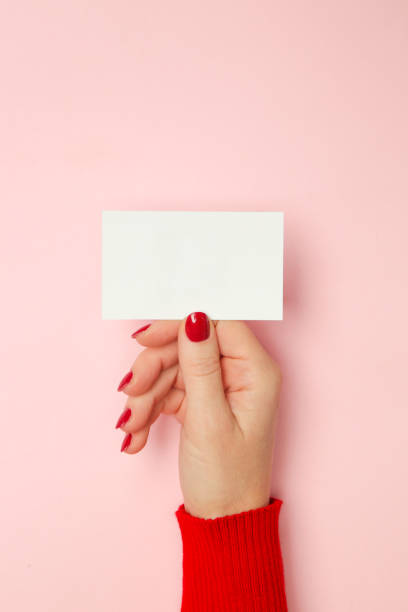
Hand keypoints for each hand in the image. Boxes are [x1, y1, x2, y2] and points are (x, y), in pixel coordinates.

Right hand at [116, 313, 281, 518]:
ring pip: (171, 369)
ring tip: (131, 428)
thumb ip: (200, 366)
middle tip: (131, 393)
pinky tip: (136, 436)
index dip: (178, 326)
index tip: (144, 339)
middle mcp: (238, 373)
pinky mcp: (198, 401)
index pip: (218, 323)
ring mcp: (216, 387)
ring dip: (145, 396)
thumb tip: (194, 317)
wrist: (222, 521)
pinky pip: (166, 391)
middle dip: (154, 370)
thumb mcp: (210, 420)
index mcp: (255, 371)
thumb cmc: (228, 477)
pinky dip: (148, 410)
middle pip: (187, 346)